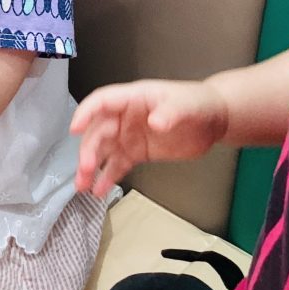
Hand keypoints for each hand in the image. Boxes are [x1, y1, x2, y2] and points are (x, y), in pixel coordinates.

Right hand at [72, 79, 229, 197]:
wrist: (213, 120)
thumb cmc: (198, 103)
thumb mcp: (186, 105)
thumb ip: (171, 112)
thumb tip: (155, 122)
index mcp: (133, 98)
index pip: (102, 102)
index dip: (86, 113)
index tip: (75, 128)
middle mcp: (125, 116)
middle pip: (98, 131)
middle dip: (89, 149)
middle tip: (86, 168)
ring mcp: (129, 135)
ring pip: (103, 151)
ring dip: (90, 167)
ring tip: (82, 185)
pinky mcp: (137, 152)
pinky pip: (117, 165)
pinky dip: (107, 178)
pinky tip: (98, 191)